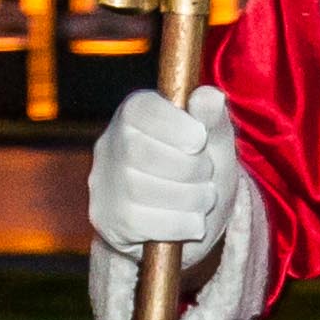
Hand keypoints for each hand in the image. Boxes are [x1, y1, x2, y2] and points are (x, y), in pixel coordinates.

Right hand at [89, 85, 240, 252]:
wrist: (187, 224)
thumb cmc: (200, 172)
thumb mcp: (215, 143)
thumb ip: (213, 120)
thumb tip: (209, 95)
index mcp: (135, 112)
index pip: (141, 110)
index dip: (174, 125)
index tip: (199, 140)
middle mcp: (110, 144)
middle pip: (140, 152)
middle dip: (188, 168)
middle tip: (207, 176)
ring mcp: (104, 184)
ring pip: (140, 189)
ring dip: (188, 197)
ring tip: (204, 198)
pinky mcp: (107, 220)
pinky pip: (140, 223)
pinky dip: (179, 224)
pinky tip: (192, 222)